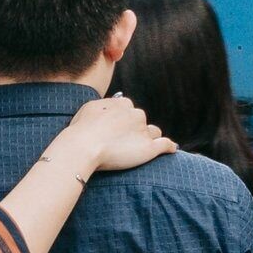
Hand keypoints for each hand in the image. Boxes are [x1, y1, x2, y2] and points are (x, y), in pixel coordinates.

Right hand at [59, 95, 176, 174]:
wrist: (83, 146)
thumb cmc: (81, 128)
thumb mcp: (89, 108)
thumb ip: (103, 106)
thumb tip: (108, 107)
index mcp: (123, 104)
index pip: (129, 109)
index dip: (123, 121)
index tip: (116, 130)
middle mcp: (136, 114)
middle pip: (141, 120)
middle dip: (135, 129)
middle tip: (122, 142)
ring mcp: (144, 131)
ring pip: (154, 132)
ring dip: (149, 138)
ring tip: (140, 149)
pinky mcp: (149, 148)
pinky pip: (166, 145)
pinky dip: (169, 146)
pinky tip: (171, 149)